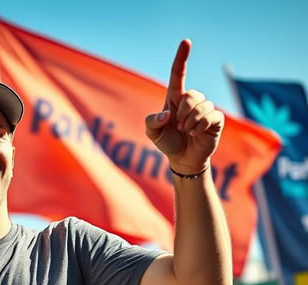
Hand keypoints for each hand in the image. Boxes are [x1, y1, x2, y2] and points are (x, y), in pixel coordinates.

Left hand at [145, 40, 224, 173]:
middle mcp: (191, 100)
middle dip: (183, 112)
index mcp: (175, 98)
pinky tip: (195, 133)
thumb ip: (152, 122)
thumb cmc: (167, 142)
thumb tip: (166, 114)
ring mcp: (205, 108)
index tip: (186, 42)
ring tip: (186, 131)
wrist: (182, 159)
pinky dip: (201, 125)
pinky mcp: (216, 119)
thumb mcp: (152, 133)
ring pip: (202, 105)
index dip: (181, 58)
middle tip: (178, 126)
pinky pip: (212, 115)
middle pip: (192, 94)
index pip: (178, 74)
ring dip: (191, 121)